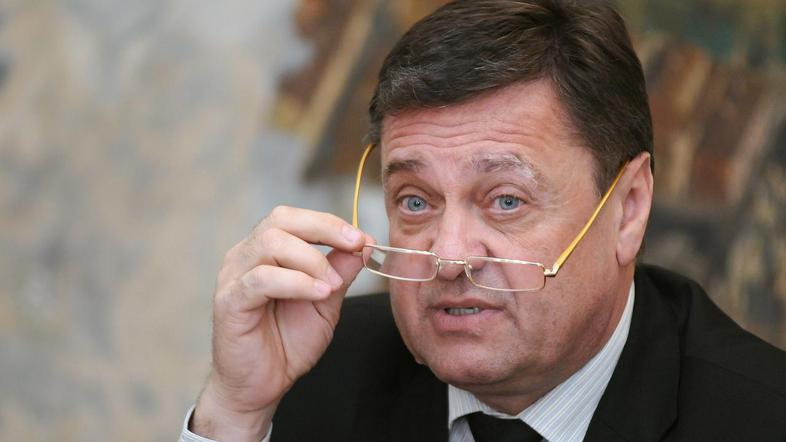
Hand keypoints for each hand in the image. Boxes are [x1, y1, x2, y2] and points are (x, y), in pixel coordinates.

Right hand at [191, 206, 368, 440]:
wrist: (262, 385)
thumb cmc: (287, 342)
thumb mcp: (325, 302)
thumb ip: (339, 272)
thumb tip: (362, 244)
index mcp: (266, 251)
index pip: (294, 218)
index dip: (329, 223)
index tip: (362, 237)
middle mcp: (245, 256)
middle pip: (280, 220)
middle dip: (323, 229)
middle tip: (354, 246)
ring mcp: (234, 276)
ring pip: (271, 244)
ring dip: (312, 260)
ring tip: (333, 285)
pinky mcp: (229, 301)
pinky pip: (261, 279)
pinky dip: (296, 282)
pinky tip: (319, 293)